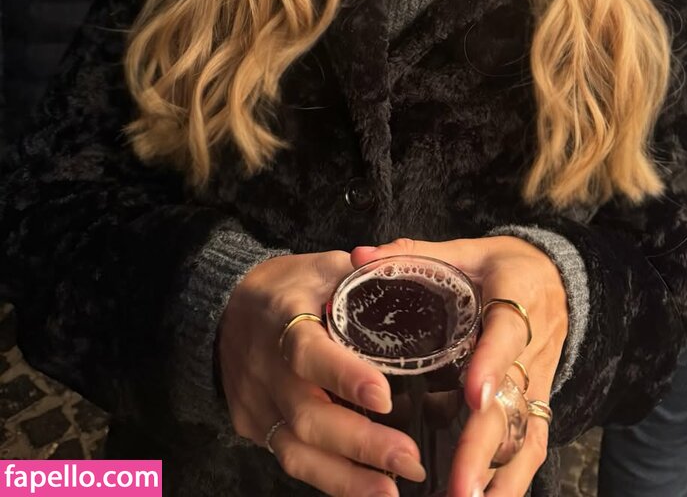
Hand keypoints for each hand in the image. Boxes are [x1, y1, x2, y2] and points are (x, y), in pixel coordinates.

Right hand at [218, 250, 425, 496]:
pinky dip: (329, 479)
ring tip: (392, 491)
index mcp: (283, 319)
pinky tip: (367, 489)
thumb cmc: (286, 287)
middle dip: (360, 442)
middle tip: (410, 459)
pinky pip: (291, 459)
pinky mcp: (254, 426)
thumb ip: (358, 272)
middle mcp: (265, 368)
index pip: (308, 352)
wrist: (222, 309)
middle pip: (307, 416)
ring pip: (296, 451)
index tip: (384, 395)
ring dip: (347, 477)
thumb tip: (398, 267)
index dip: (344, 376)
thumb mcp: (319, 266)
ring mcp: (256, 403)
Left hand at [351, 236, 568, 496]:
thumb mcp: (467, 251)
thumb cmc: (505, 265)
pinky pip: (532, 445)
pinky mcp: (538, 402)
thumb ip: (416, 255)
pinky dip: (512, 480)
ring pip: (526, 434)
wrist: (561, 277)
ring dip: (500, 478)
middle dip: (482, 448)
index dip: (490, 365)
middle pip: (510, 402)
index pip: (506, 334)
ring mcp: (538, 381)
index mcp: (516, 300)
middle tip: (458, 488)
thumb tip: (361, 257)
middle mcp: (532, 347)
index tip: (472, 396)